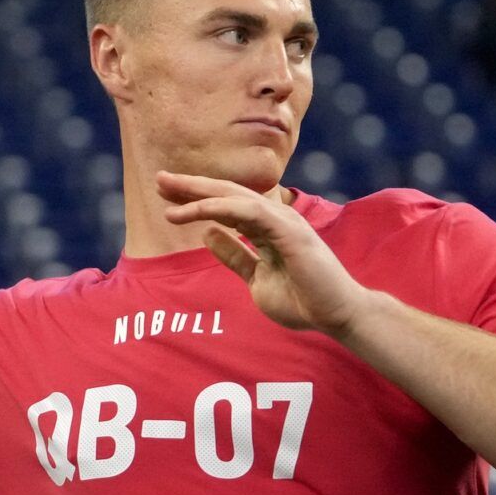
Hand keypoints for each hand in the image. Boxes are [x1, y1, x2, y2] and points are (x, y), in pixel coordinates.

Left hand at [158, 172, 374, 335]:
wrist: (335, 315)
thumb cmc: (302, 300)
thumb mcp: (256, 279)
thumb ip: (235, 256)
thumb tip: (209, 234)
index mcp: (267, 228)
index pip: (227, 205)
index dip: (197, 199)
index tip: (167, 199)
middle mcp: (274, 217)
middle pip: (227, 193)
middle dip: (192, 186)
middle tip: (159, 179)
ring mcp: (283, 220)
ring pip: (234, 196)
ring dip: (199, 192)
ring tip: (168, 192)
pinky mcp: (288, 230)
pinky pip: (248, 211)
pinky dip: (220, 207)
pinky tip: (197, 210)